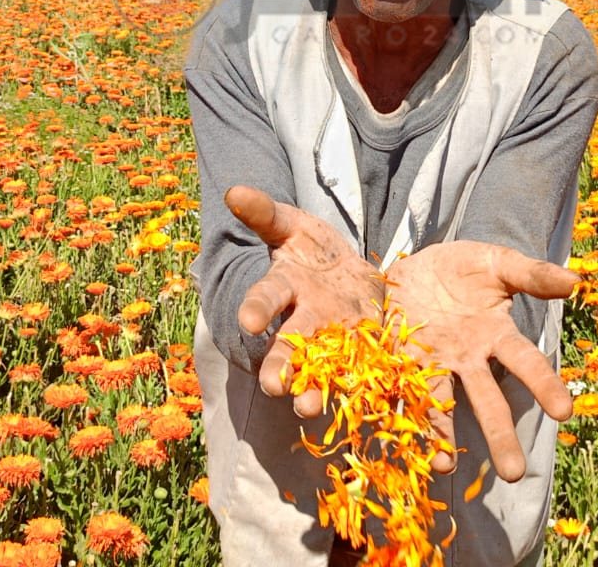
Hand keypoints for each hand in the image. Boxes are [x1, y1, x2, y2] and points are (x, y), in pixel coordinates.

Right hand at [226, 185, 383, 417]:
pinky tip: (364, 403)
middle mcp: (303, 319)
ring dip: (314, 390)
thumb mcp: (292, 224)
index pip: (265, 297)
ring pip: (320, 369)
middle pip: (288, 346)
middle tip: (272, 386)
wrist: (349, 272)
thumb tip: (234, 190)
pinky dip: (360, 388)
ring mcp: (332, 339)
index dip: (256, 308)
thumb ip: (265, 212)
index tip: (248, 320)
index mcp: (284, 286)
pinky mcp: (362, 351)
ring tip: (308, 408)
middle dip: (280, 366)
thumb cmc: (312, 248)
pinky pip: (360, 372)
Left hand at [384, 241, 576, 482]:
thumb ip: (531, 274)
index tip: (564, 413)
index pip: (526, 362)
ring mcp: (435, 364)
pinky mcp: (402, 363)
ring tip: (445, 468)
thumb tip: (576, 283)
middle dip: (501, 435)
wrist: (413, 265)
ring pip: (443, 407)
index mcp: (496, 334)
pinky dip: (404, 417)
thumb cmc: (462, 267)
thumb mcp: (496, 262)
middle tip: (514, 473)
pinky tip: (401, 440)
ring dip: (444, 437)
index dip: (544, 385)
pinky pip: (403, 393)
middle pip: (488, 400)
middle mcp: (468, 358)